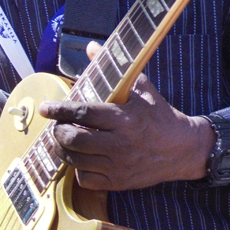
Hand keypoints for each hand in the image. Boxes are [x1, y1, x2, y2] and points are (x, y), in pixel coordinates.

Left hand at [40, 43, 214, 190]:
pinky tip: (80, 158)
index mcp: (123, 118)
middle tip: (56, 125)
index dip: (59, 110)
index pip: (82, 113)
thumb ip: (113, 69)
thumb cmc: (159, 115)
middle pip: (73, 139)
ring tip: (63, 139)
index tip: (46, 108)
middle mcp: (119, 144)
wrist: (183, 149)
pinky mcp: (118, 182)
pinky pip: (85, 179)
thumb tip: (91, 47)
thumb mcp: (141, 88)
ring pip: (75, 160)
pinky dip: (77, 169)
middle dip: (57, 131)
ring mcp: (118, 166)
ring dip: (62, 149)